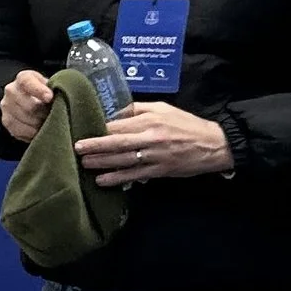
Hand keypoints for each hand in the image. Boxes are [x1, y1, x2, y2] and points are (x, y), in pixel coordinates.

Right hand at [0, 69, 54, 143]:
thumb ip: (57, 89)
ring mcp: (6, 107)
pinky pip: (20, 131)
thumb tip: (61, 99)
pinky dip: (33, 133)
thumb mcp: (53, 86)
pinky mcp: (6, 121)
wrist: (35, 101)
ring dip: (39, 124)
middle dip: (44, 113)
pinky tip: (40, 129)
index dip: (38, 90)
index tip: (49, 97)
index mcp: (24, 78)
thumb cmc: (47, 94)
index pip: (27, 82)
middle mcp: (11, 90)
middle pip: (28, 106)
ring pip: (25, 120)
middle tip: (55, 115)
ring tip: (48, 121)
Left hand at [76, 100, 234, 184]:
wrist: (214, 144)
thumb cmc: (186, 124)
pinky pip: (134, 175)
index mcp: (150, 120)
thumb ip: (137, 109)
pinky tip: (102, 181)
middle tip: (76, 148)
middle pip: (117, 142)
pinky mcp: (159, 171)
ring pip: (123, 160)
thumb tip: (113, 113)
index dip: (99, 128)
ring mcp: (155, 156)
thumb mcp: (163, 108)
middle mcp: (151, 138)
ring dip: (102, 163)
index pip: (119, 124)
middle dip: (95, 145)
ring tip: (84, 164)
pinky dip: (117, 178)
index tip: (82, 130)